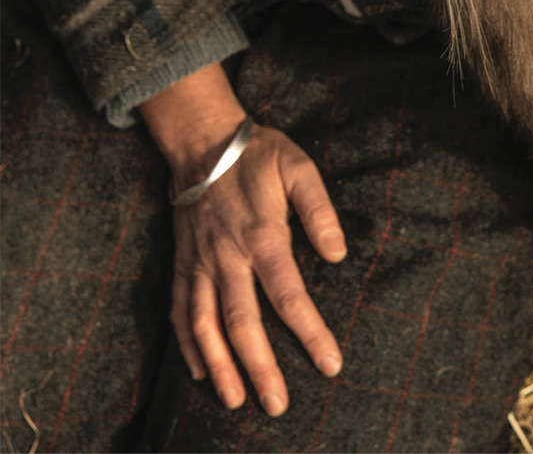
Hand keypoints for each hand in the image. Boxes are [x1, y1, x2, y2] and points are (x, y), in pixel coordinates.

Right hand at [140, 63, 345, 415]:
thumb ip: (319, 210)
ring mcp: (200, 262)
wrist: (203, 141)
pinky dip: (187, 344)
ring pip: (205, 324)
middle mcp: (227, 256)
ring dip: (219, 365)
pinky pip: (180, 309)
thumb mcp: (298, 167)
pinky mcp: (183, 262)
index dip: (310, 333)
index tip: (329, 364)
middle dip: (260, 367)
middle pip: (242, 322)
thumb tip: (338, 254)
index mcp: (262, 236)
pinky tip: (199, 371)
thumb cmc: (258, 154)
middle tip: (277, 406)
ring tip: (235, 401)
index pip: (288, 295)